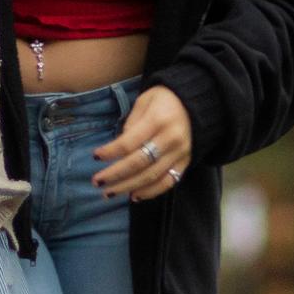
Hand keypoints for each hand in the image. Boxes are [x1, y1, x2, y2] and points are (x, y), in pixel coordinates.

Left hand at [93, 85, 193, 201]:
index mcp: (158, 120)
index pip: (129, 142)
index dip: (110, 152)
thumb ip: (131, 123)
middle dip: (115, 174)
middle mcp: (170, 139)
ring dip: (128, 187)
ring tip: (110, 192)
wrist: (197, 102)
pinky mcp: (186, 162)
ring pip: (151, 176)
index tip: (95, 157)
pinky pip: (168, 182)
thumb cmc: (165, 98)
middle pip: (138, 163)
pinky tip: (134, 195)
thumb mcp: (144, 100)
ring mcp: (180, 153)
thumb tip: (119, 148)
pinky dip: (151, 192)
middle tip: (97, 182)